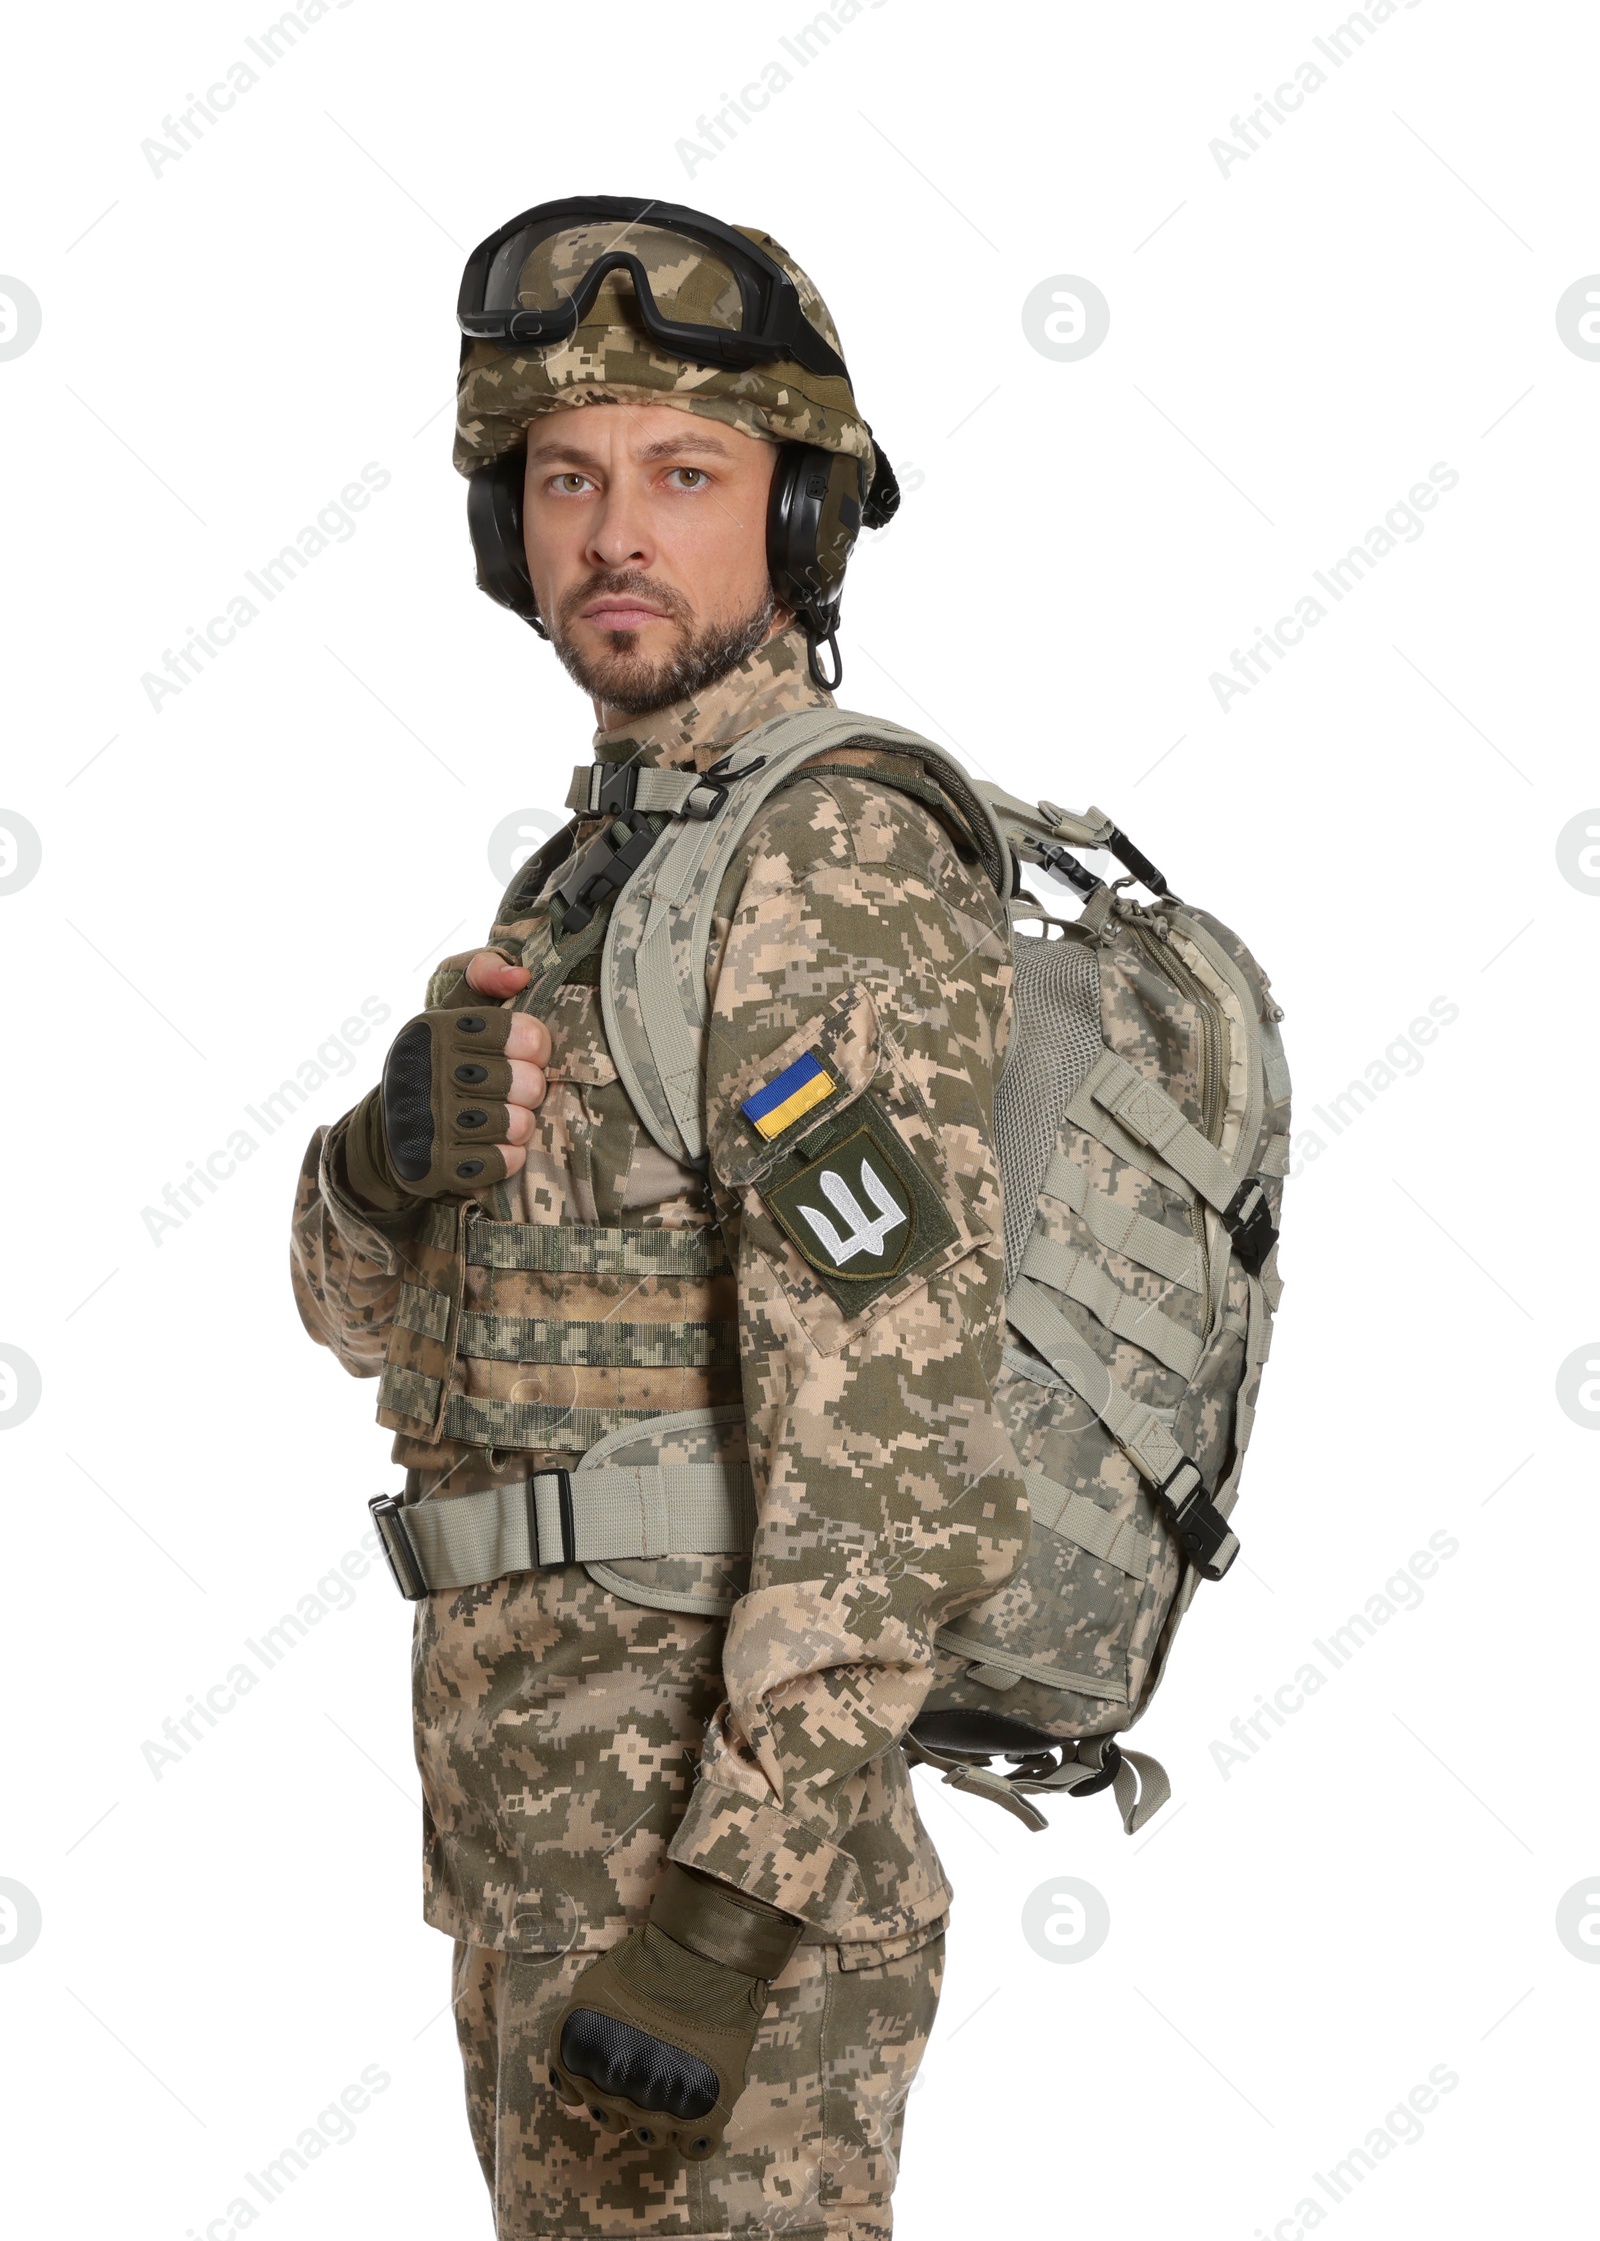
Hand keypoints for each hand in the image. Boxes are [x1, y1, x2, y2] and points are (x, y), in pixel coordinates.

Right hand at [341, 949, 550, 1209]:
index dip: (536, 1046)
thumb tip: (521, 975)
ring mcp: (428, 1121)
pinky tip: (491, 1146)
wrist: (388, 1130)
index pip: (520, 1033)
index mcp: (436, 1029)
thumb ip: (484, 975)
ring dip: (519, 1124)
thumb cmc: (437, 1061)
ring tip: (504, 1117)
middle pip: (526, 1084)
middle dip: (530, 1089)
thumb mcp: (452, 1010)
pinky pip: (501, 1162)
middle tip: (517, 1090)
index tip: (527, 1052)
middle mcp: (426, 1072)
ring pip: (517, 1124)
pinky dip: (505, 1157)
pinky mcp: (433, 1165)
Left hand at [548, 1865, 801, 2159]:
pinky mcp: (703, 2114)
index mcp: (584, 2059)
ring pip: (649, 2137)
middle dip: (622, 2098)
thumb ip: (575, 2037)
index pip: (572, 2092)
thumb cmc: (647, 1963)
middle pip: (610, 2117)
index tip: (608, 2066)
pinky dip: (693, 2137)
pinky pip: (693, 2149)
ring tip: (672, 2086)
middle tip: (643, 2070)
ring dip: (656, 2118)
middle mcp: (615, 2090)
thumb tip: (571, 2082)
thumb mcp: (590, 1989)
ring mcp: (660, 2107)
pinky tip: (697, 2116)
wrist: (704, 1954)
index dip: (589, 2081)